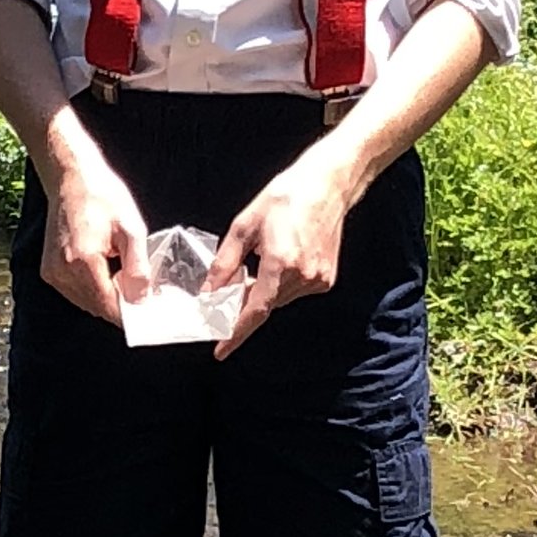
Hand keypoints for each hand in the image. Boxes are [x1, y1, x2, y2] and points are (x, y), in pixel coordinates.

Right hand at [42, 134, 150, 326]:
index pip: (109, 307)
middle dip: (120, 306)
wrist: (72, 176)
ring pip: (86, 303)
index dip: (131, 314)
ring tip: (122, 277)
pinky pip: (74, 292)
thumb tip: (142, 300)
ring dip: (105, 298)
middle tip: (140, 291)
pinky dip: (91, 289)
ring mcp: (52, 272)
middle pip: (97, 308)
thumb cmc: (102, 195)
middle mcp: (63, 271)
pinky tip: (103, 271)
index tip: (147, 312)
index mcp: (83, 261)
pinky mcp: (49, 270)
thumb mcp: (131, 228)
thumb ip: (138, 268)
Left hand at [209, 145, 354, 355]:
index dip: (236, 333)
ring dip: (264, 291)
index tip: (220, 351)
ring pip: (279, 300)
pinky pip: (295, 292)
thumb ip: (225, 263)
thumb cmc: (284, 198)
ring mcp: (318, 280)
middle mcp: (302, 276)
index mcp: (280, 262)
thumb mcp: (244, 226)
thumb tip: (210, 292)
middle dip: (245, 302)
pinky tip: (282, 259)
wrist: (326, 186)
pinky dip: (281, 284)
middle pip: (265, 305)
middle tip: (229, 290)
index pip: (255, 310)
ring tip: (262, 261)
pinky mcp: (326, 279)